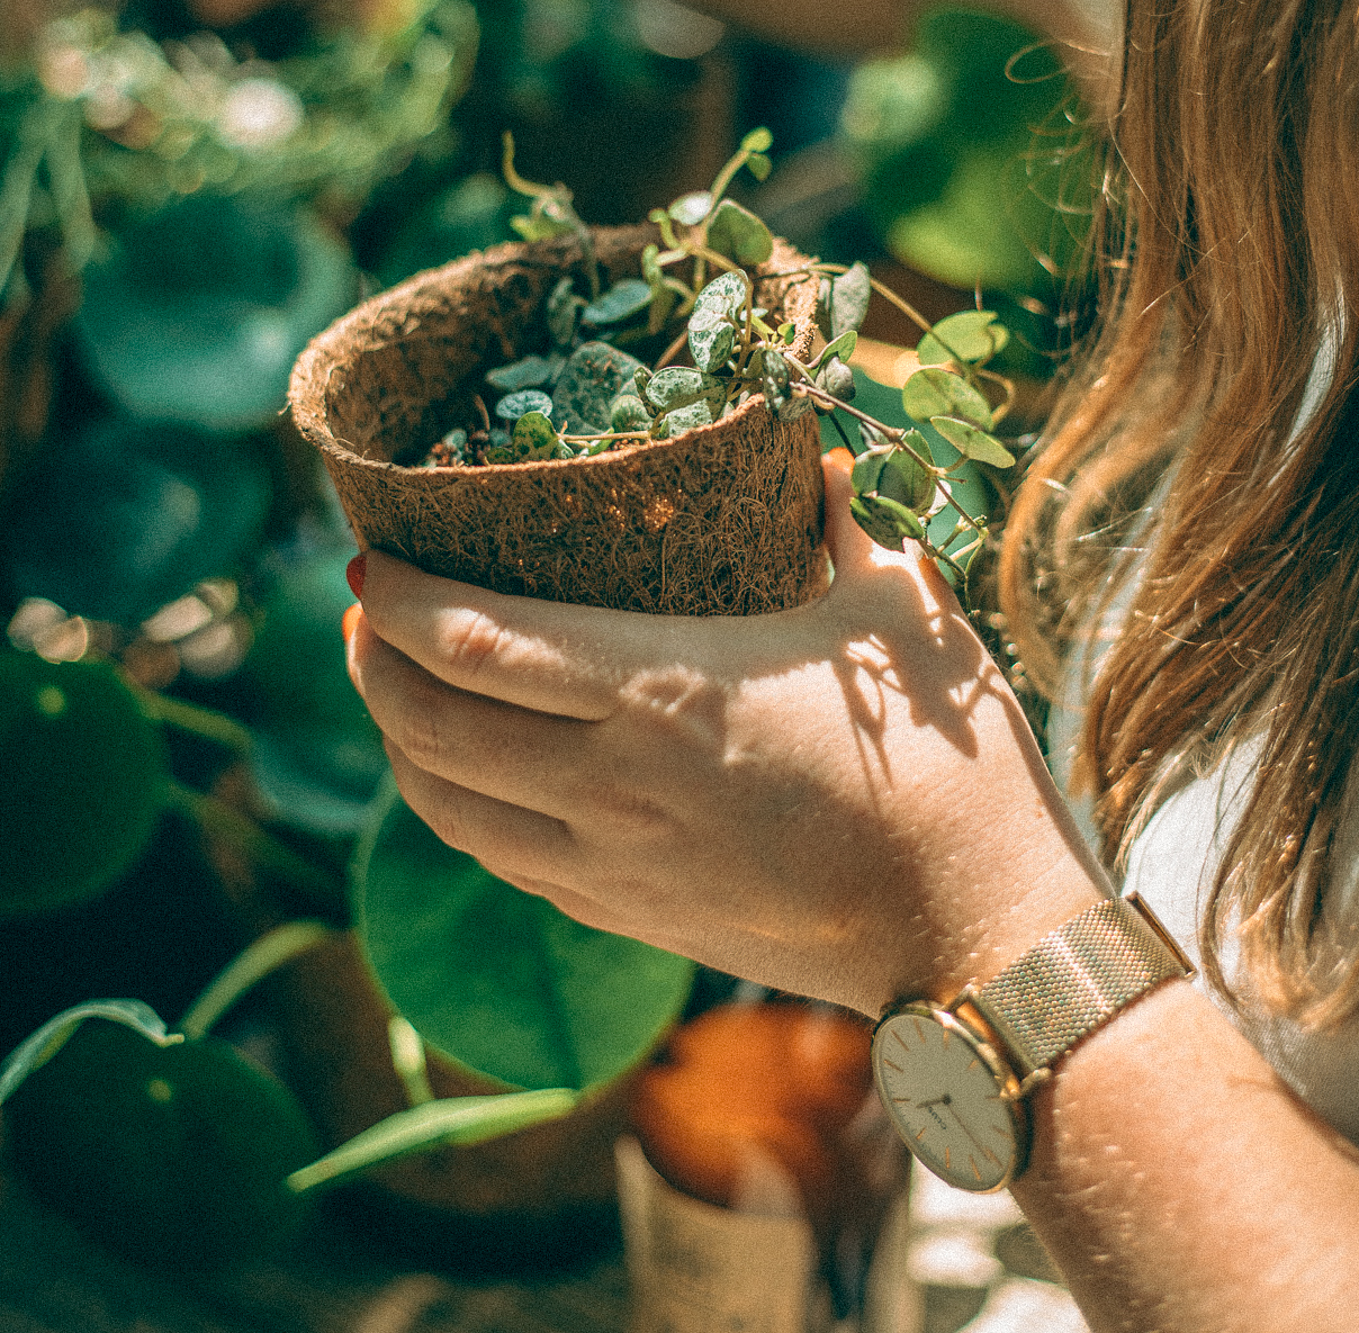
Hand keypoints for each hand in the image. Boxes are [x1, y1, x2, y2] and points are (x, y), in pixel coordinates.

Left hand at [345, 453, 1106, 1017]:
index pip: (475, 643)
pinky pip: (499, 857)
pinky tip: (461, 769)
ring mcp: (611, 863)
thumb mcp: (903, 605)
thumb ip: (850, 516)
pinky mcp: (628, 915)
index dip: (398, 598)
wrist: (971, 930)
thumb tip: (821, 452)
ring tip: (388, 678)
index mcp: (662, 692)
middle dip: (370, 660)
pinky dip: (451, 804)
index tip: (371, 552)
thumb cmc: (946, 763)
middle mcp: (612, 785)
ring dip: (396, 736)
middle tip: (363, 602)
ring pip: (447, 804)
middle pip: (430, 723)